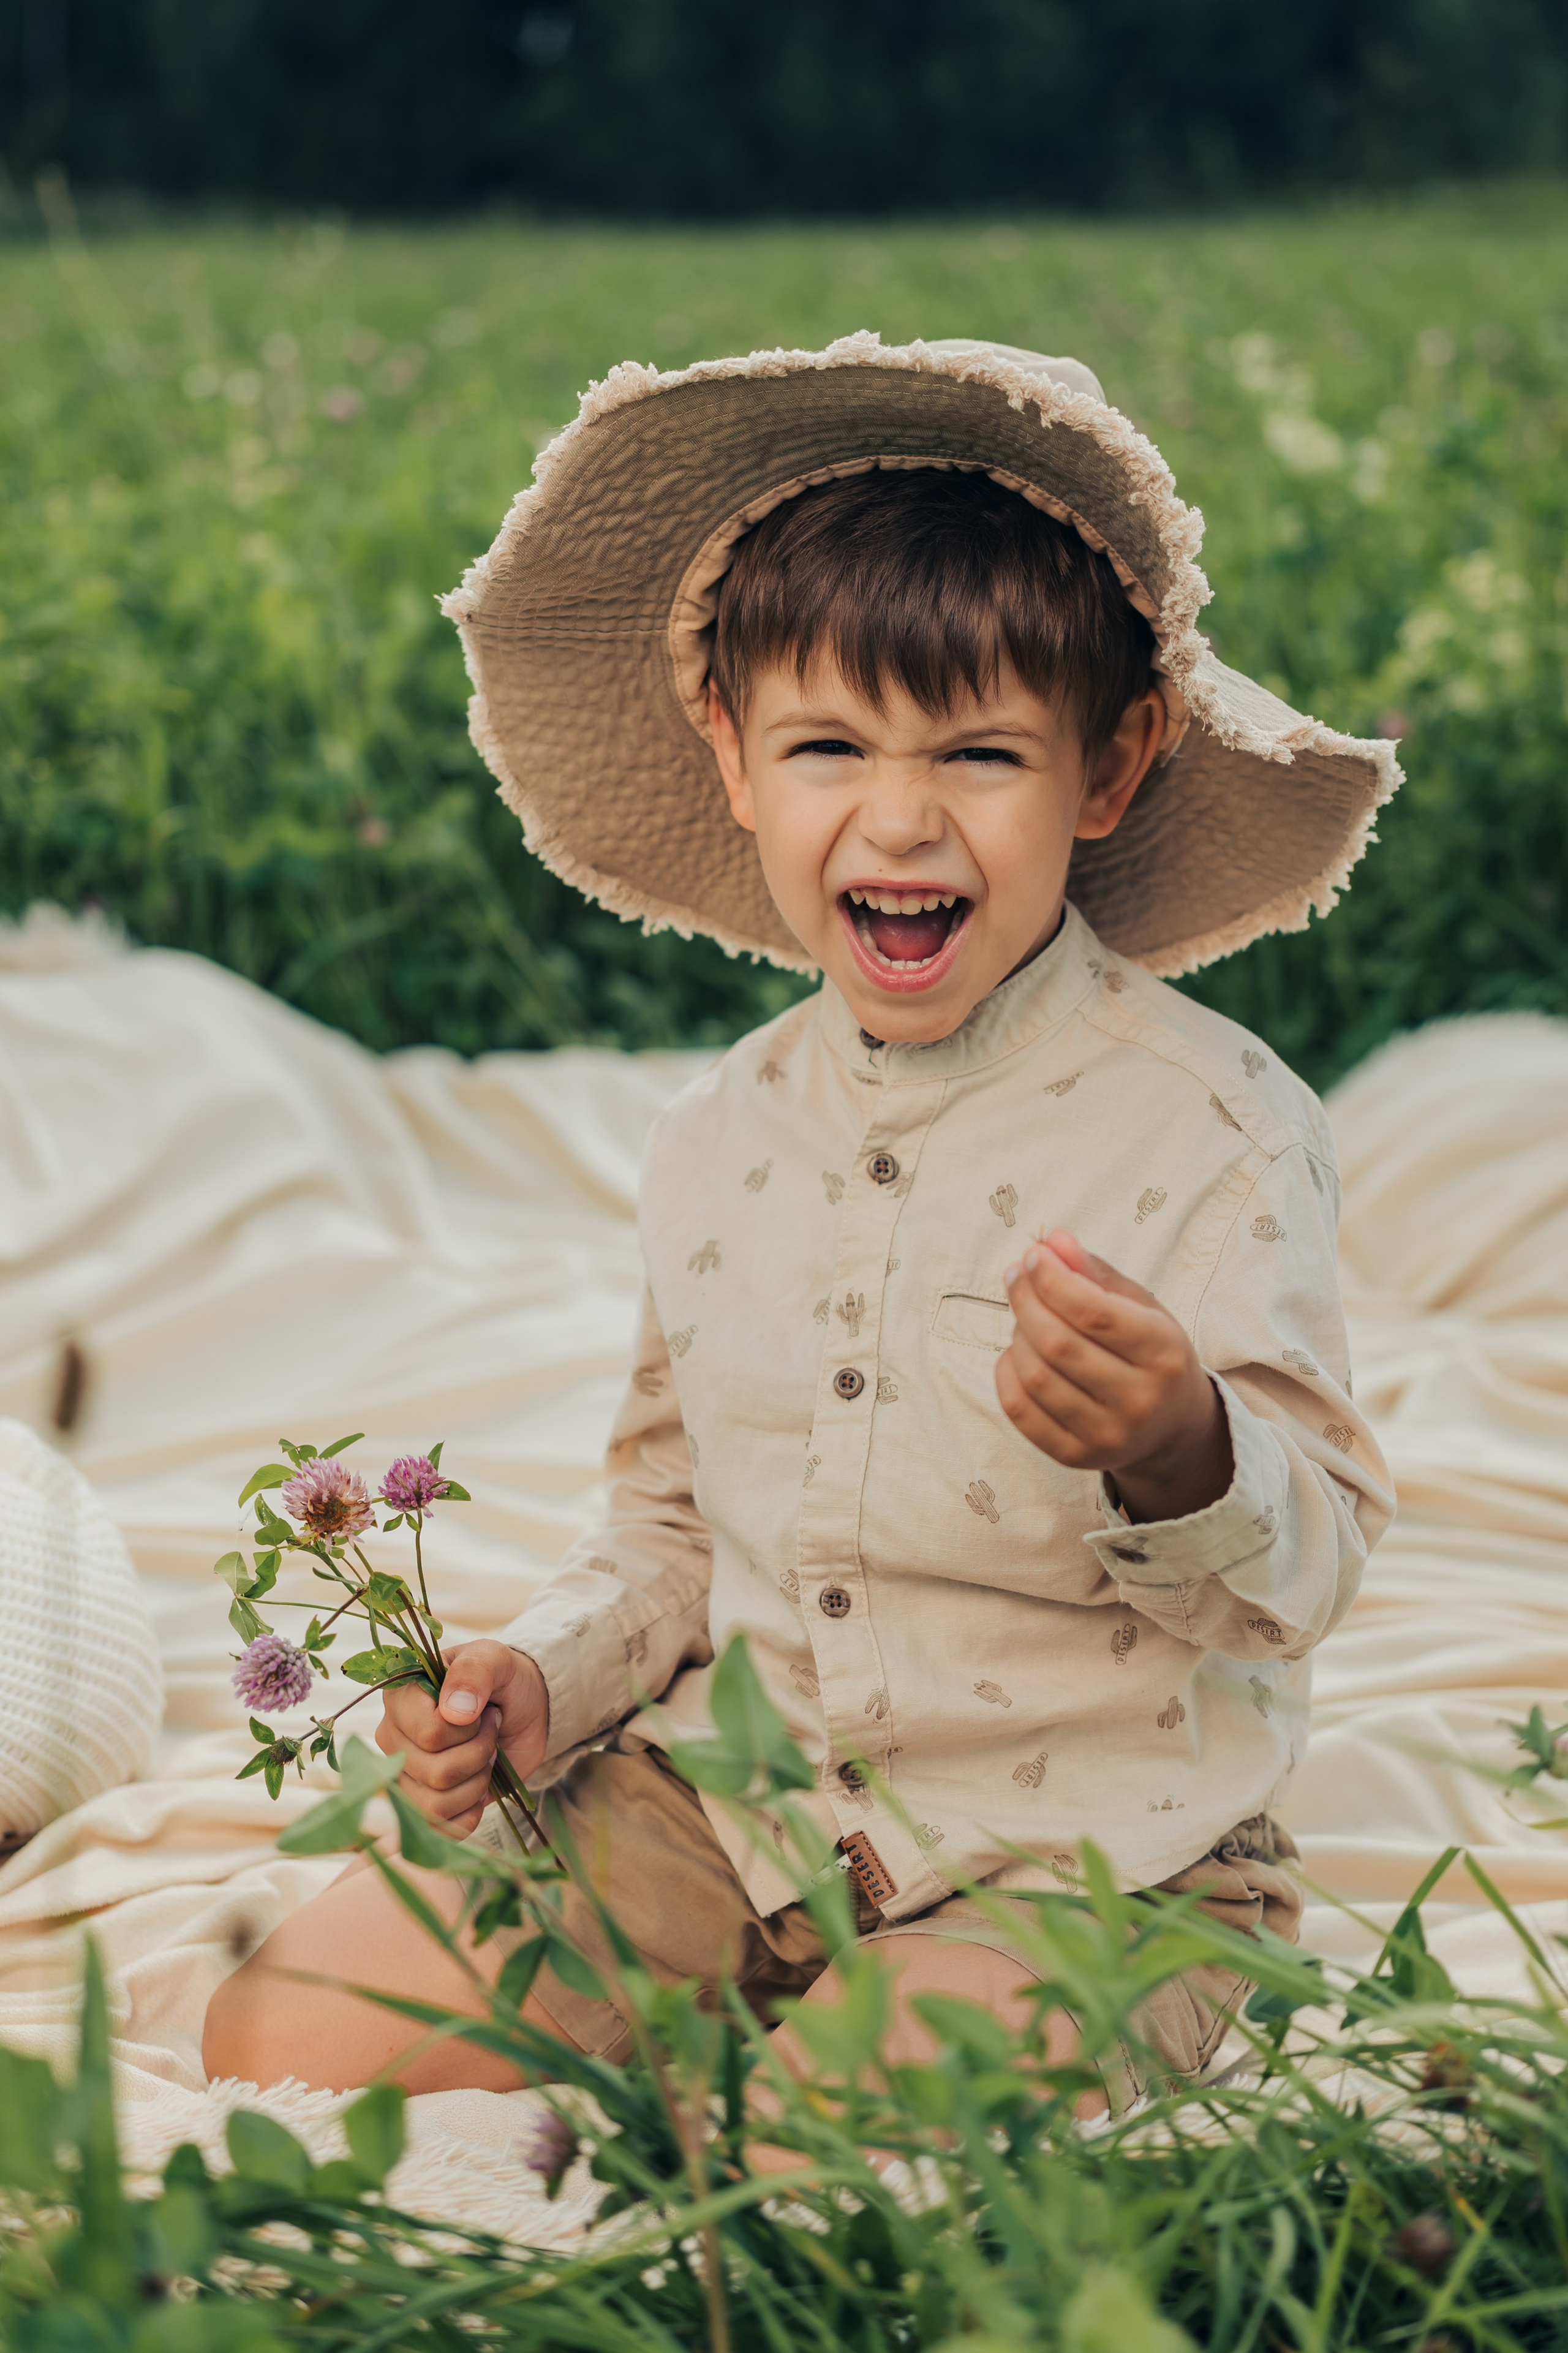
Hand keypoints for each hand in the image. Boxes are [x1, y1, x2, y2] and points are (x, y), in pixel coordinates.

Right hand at [376, 1640, 549, 1835]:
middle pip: (435, 1773)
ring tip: (484, 1758)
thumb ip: (474, 1671)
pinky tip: (478, 1787)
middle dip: (478, 1755)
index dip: (467, 1729)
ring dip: (475, 1784)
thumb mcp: (496, 1659)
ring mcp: (403, 1776)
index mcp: (400, 1698)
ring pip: (435, 1805)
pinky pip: (438, 1830)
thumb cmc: (503, 1680)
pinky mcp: (420, 1805)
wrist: (521, 1710)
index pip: (430, 1734)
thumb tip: (454, 1711)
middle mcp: (393, 1739)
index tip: (482, 1712)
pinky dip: (469, 1813)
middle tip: (490, 1733)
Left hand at [997, 1229, 1232, 1521]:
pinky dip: (1006, 1372)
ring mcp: (1108, 1435)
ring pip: (1035, 1376)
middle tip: (1016, 1276)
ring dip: (1017, 1335)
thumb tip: (1052, 1241)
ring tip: (1025, 1318)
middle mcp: (1141, 1401)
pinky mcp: (1076, 1457)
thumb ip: (1095, 1272)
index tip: (1034, 1256)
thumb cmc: (1150, 1353)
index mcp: (1165, 1353)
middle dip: (1026, 1301)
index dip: (1054, 1280)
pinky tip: (1016, 1354)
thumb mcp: (1139, 1307)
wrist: (1171, 1429)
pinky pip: (1019, 1410)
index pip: (1095, 1313)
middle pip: (1058, 1344)